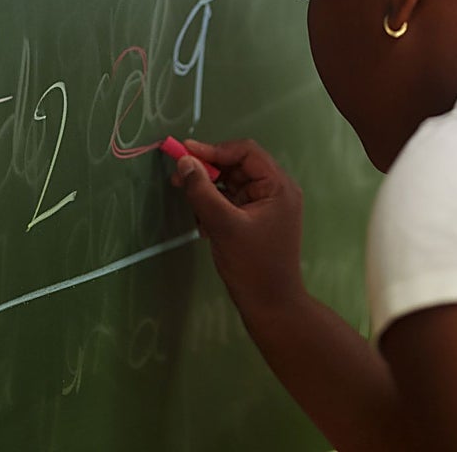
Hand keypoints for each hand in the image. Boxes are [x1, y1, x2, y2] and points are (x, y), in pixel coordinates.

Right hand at [170, 139, 304, 315]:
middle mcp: (275, 191)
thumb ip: (202, 191)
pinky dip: (214, 207)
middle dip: (208, 171)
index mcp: (278, 186)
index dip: (214, 150)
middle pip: (237, 167)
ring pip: (231, 185)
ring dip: (208, 192)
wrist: (271, 306)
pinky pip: (230, 202)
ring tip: (190, 205)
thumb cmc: (253, 265)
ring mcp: (265, 206)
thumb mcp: (224, 225)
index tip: (184, 152)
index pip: (246, 153)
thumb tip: (184, 161)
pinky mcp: (254, 221)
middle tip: (178, 177)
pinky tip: (203, 225)